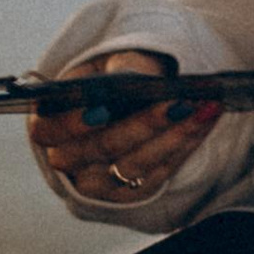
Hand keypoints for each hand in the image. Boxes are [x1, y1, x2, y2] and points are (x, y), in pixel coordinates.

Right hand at [25, 49, 221, 203]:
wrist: (129, 99)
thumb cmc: (116, 75)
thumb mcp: (113, 61)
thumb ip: (124, 66)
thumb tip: (141, 79)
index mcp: (50, 122)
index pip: (49, 129)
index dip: (74, 122)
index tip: (103, 109)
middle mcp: (68, 159)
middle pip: (102, 147)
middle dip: (144, 123)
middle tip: (179, 101)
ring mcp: (95, 182)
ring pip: (134, 164)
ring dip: (174, 135)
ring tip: (203, 107)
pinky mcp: (126, 193)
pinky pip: (156, 175)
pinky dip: (184, 145)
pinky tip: (204, 120)